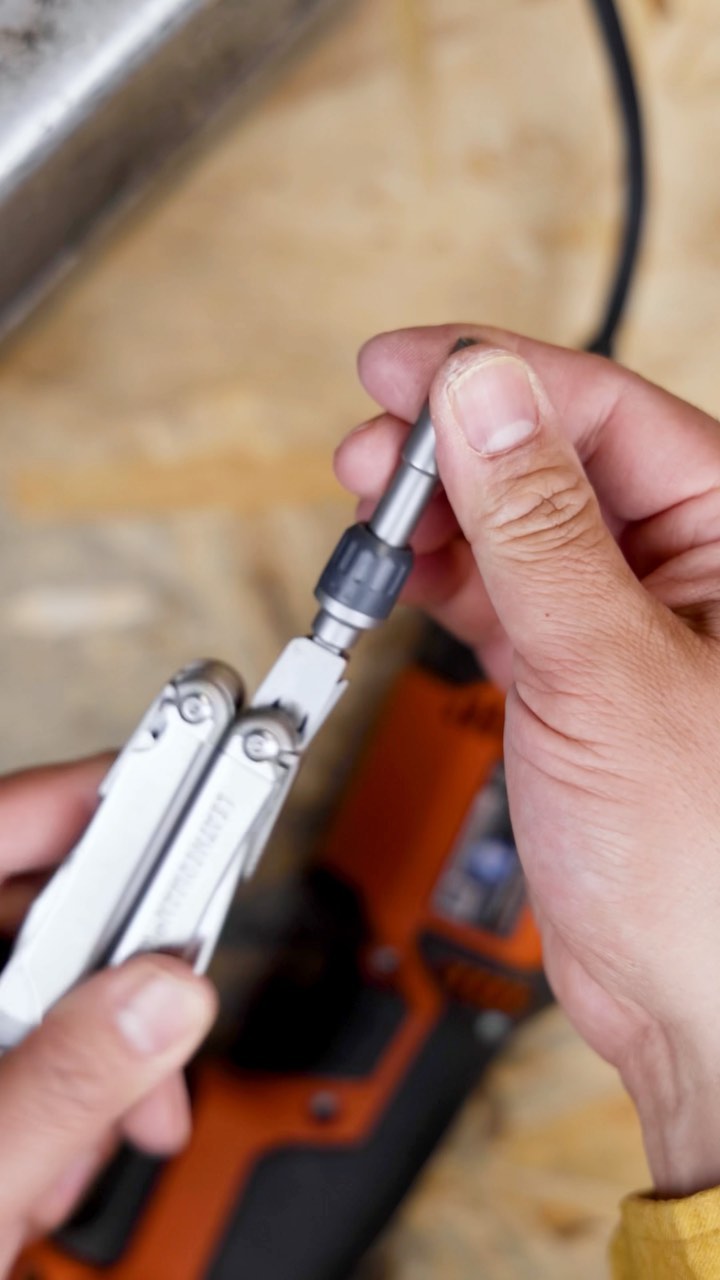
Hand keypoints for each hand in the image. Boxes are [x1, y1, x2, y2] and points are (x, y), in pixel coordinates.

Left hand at [0, 758, 215, 1271]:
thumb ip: (69, 1082)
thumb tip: (165, 992)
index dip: (90, 802)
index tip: (177, 790)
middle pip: (35, 914)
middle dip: (121, 970)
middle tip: (175, 1013)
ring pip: (39, 987)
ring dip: (102, 1048)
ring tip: (116, 1127)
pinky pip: (26, 1045)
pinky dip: (70, 1088)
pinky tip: (74, 1151)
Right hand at [336, 325, 719, 1196]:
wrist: (691, 998)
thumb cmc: (706, 860)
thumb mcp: (608, 668)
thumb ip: (537, 526)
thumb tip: (482, 396)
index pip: (602, 413)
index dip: (494, 379)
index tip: (404, 370)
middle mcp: (688, 568)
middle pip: (551, 459)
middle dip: (453, 447)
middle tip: (371, 451)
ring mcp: (626, 621)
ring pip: (516, 526)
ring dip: (438, 514)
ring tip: (372, 513)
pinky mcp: (577, 675)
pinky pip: (501, 596)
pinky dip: (444, 581)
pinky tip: (402, 569)